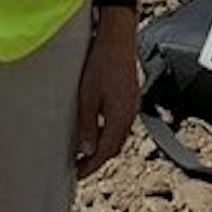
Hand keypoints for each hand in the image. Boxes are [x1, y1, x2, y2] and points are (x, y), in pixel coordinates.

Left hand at [73, 12, 139, 177]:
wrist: (118, 37)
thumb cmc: (101, 63)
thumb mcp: (87, 97)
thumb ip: (87, 126)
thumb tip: (86, 150)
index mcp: (120, 117)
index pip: (106, 152)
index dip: (91, 166)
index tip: (78, 174)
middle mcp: (130, 115)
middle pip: (115, 146)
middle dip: (97, 159)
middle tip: (79, 166)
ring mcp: (133, 105)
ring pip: (119, 136)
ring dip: (104, 146)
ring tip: (86, 151)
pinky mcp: (131, 97)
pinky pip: (121, 123)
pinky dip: (109, 133)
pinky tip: (98, 129)